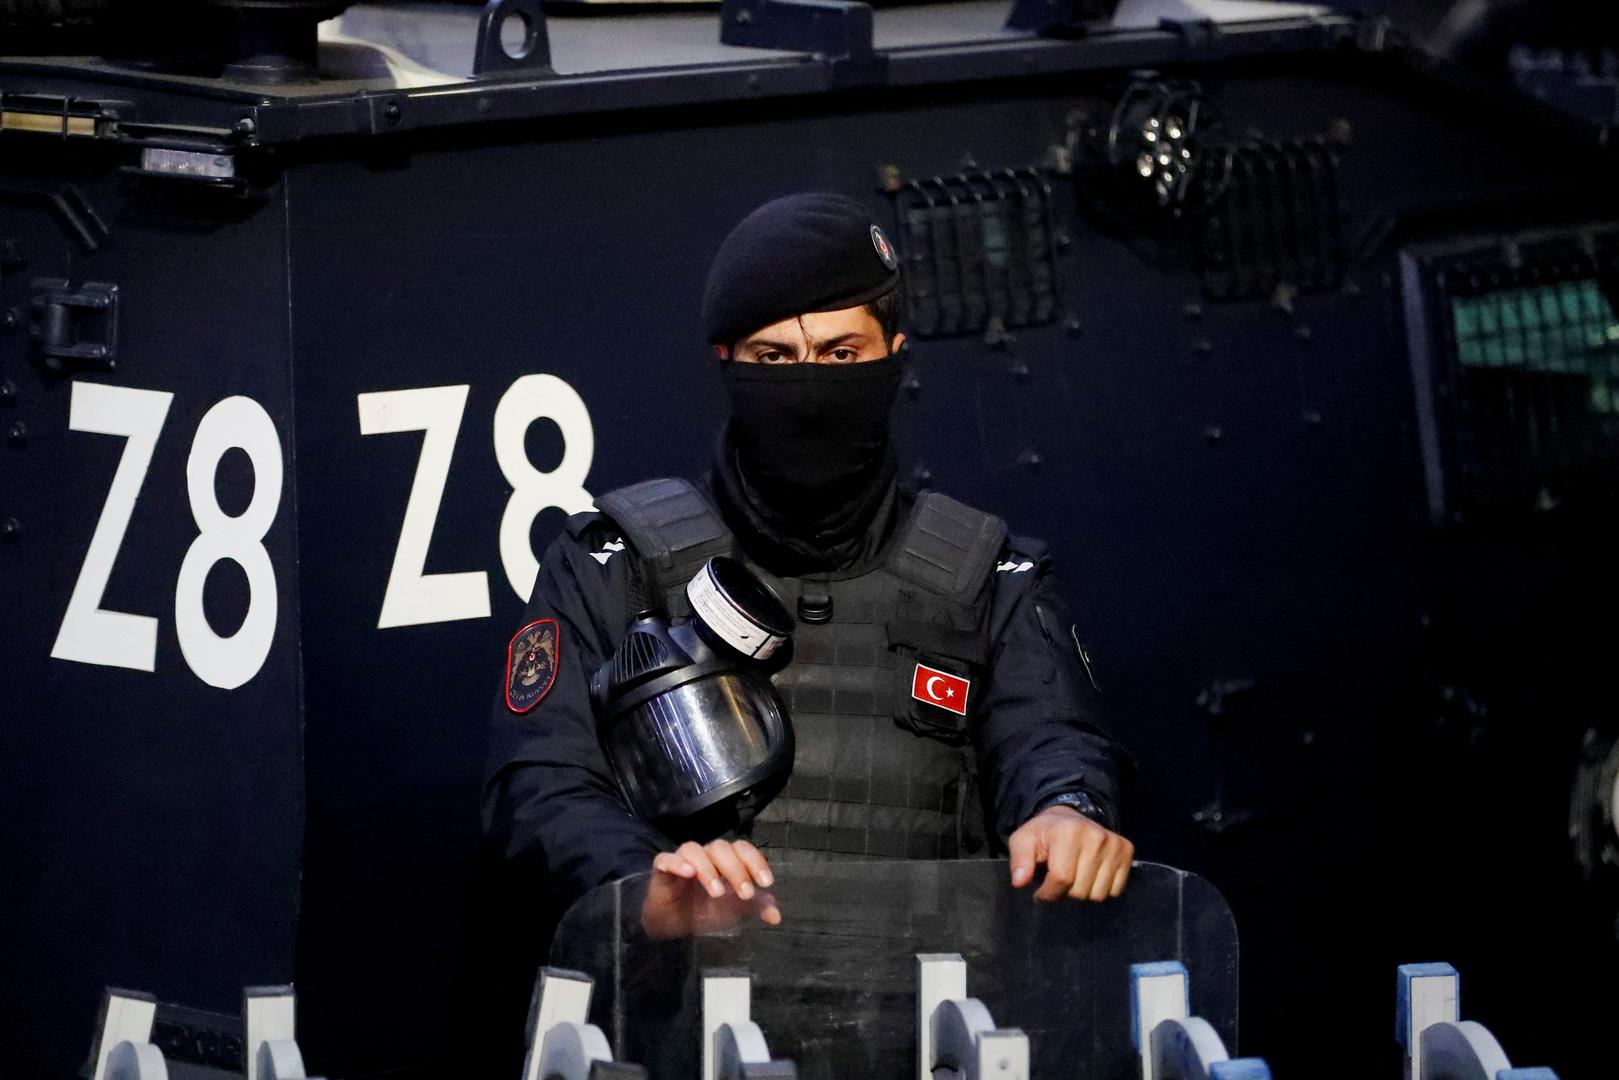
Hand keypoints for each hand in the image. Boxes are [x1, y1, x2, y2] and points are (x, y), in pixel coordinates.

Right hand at [639, 839, 780, 939]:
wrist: (673, 923)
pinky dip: (677, 863)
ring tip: (717, 892)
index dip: (755, 861)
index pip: (742, 848)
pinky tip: (688, 873)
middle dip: (736, 870)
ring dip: (708, 869)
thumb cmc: (706, 909)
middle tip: (745, 894)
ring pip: (694, 850)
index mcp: (725, 859)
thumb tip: (776, 916)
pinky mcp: (662, 869)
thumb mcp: (735, 910)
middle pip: (721, 848)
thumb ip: (756, 907)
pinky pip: (665, 859)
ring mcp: (683, 860)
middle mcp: (705, 854)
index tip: (766, 882)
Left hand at [1007, 805, 1133, 901]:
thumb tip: (1019, 881)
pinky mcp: (1127, 850)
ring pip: (1098, 894)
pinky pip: (1115, 890)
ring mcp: (1114, 844)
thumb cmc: (1044, 833)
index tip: (1041, 891)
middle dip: (1065, 893)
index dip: (1048, 893)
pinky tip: (1090, 876)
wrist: (1071, 817)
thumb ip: (1019, 860)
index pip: (1061, 879)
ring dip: (1083, 893)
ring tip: (1074, 878)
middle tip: (1058, 881)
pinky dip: (1101, 889)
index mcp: (1068, 832)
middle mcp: (1096, 836)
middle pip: (1080, 890)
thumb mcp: (1023, 841)